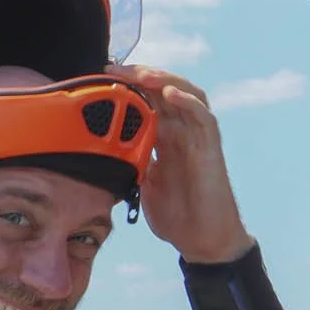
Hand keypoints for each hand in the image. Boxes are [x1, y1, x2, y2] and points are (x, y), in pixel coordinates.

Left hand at [113, 65, 250, 262]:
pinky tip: (170, 94)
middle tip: (113, 69)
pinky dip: (188, 102)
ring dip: (164, 80)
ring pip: (186, 95)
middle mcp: (182, 133)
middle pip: (164, 91)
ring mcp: (198, 139)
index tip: (100, 77)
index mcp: (164, 139)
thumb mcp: (142, 184)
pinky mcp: (211, 150)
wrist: (201, 241)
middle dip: (139, 75)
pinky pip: (204, 118)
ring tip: (141, 74)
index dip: (127, 86)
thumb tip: (98, 154)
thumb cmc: (176, 215)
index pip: (147, 101)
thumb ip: (128, 163)